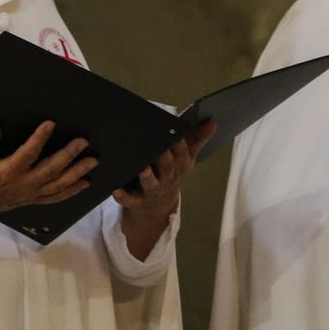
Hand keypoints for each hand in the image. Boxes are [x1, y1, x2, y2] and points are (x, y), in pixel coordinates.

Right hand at [0, 121, 97, 251]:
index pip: (28, 153)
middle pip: (51, 169)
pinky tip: (84, 183)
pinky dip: (71, 191)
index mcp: (8, 172)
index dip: (40, 138)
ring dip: (77, 172)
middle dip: (69, 155)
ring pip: (58, 184)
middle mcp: (23, 184)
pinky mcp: (32, 200)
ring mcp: (30, 194)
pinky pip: (56, 197)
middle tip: (83, 141)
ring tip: (92, 161)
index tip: (50, 124)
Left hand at [115, 119, 217, 259]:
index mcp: (180, 167)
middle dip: (164, 158)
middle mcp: (168, 179)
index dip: (179, 143)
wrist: (158, 207)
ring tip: (143, 169)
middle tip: (159, 146)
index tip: (174, 131)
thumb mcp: (186, 159)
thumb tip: (212, 122)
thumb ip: (197, 139)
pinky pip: (130, 200)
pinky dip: (123, 196)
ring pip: (151, 183)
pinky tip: (116, 190)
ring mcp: (152, 190)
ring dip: (147, 177)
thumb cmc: (172, 174)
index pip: (182, 153)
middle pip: (168, 167)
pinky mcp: (137, 200)